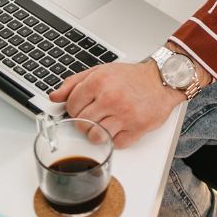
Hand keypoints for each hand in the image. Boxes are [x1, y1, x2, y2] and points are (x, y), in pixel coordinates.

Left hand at [50, 60, 183, 147]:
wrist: (161, 81)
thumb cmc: (131, 77)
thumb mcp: (100, 72)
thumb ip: (74, 84)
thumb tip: (54, 97)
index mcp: (99, 81)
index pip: (72, 107)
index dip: (76, 109)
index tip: (85, 106)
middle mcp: (111, 98)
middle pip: (81, 124)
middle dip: (86, 122)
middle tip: (98, 114)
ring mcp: (124, 115)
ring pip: (95, 137)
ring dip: (99, 133)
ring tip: (107, 122)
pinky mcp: (137, 128)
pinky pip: (115, 144)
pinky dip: (116, 139)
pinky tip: (121, 126)